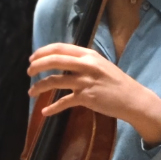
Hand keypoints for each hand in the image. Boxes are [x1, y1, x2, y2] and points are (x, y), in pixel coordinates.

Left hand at [28, 43, 160, 145]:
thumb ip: (82, 62)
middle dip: (37, 66)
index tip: (32, 58)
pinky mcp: (86, 97)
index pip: (60, 48)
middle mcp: (86, 65)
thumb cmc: (115, 81)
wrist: (132, 98)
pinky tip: (45, 112)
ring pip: (55, 81)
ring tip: (30, 92)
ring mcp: (86, 81)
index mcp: (88, 54)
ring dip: (39, 86)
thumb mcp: (100, 65)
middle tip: (28, 72)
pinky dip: (52, 108)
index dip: (43, 52)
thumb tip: (61, 61)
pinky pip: (64, 102)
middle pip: (54, 61)